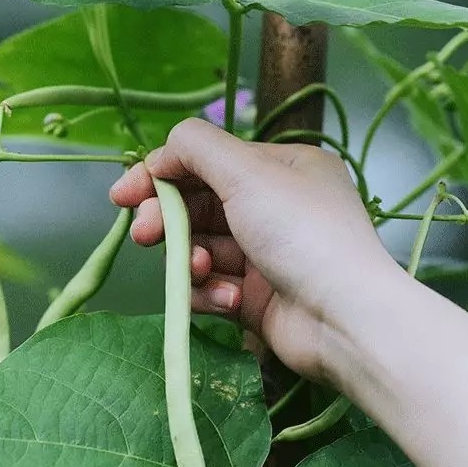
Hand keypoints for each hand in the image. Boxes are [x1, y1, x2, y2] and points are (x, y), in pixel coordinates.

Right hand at [109, 119, 395, 379]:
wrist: (344, 318)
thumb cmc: (301, 233)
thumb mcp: (247, 172)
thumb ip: (196, 148)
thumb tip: (163, 149)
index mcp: (281, 167)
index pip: (206, 161)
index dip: (161, 174)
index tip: (123, 195)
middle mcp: (275, 206)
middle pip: (198, 205)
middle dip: (168, 220)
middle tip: (145, 235)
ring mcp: (266, 254)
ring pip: (201, 248)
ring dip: (192, 259)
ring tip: (200, 271)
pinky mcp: (258, 297)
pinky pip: (214, 286)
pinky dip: (213, 292)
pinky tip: (230, 299)